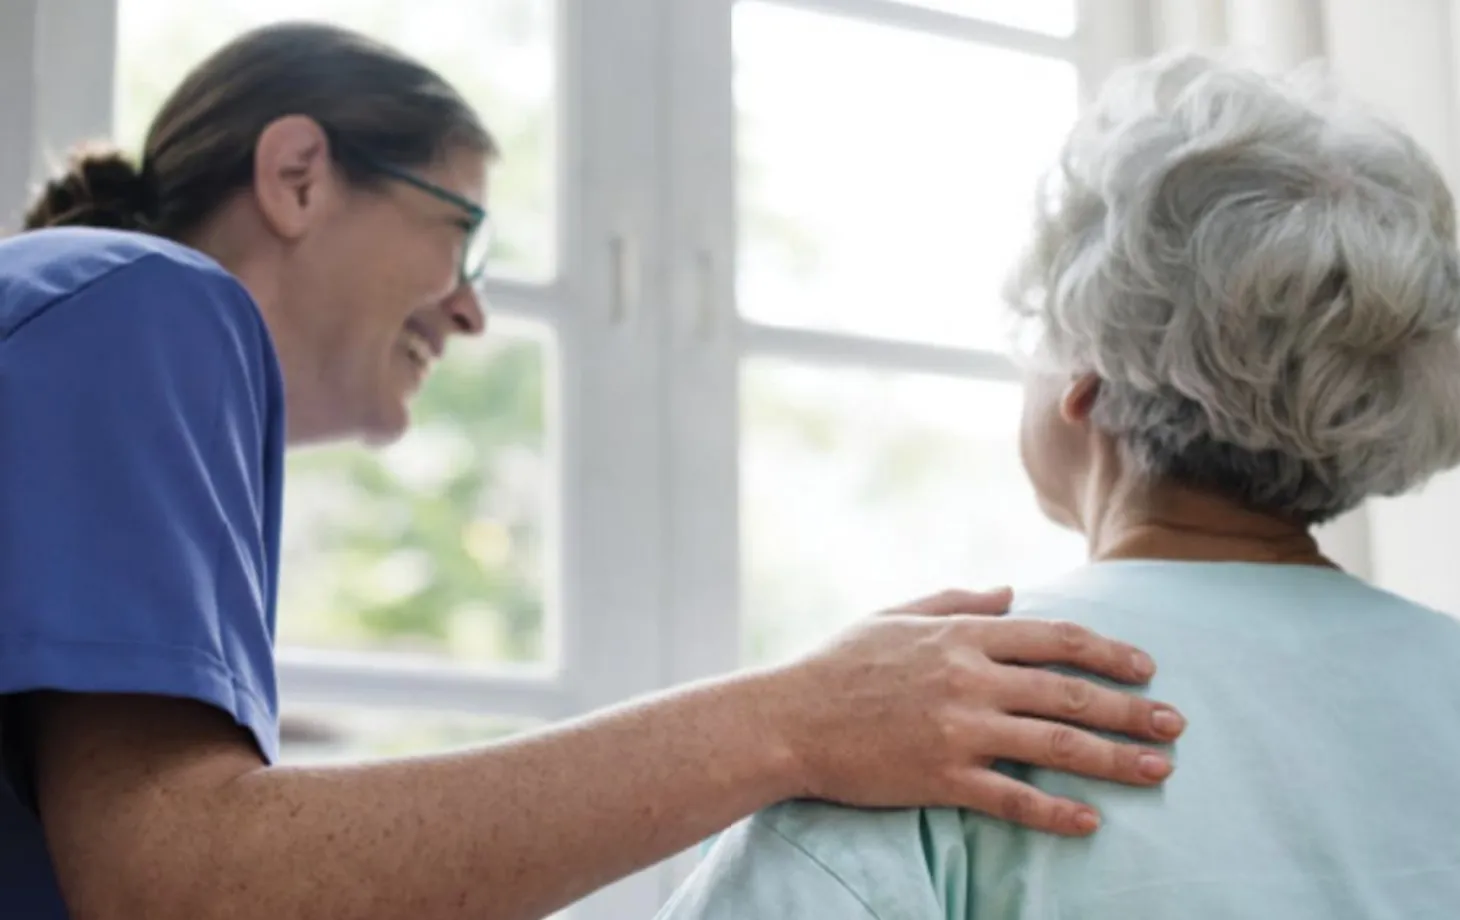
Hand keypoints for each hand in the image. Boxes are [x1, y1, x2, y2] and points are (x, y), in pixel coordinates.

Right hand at [765, 588, 1183, 835]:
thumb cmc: (837, 664)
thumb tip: (1011, 592)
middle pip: (1070, 691)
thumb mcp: (895, 615)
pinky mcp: (941, 776)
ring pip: (1055, 744)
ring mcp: (957, 729)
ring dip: (1115, 759)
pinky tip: (1090, 821)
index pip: (1055, 638)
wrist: (786, 718)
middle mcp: (969, 678)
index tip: (1145, 666)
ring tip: (1159, 769)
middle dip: (1131, 708)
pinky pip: (1011, 797)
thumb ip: (956, 600)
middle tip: (1176, 723)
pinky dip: (1055, 811)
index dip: (1109, 650)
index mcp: (961, 635)